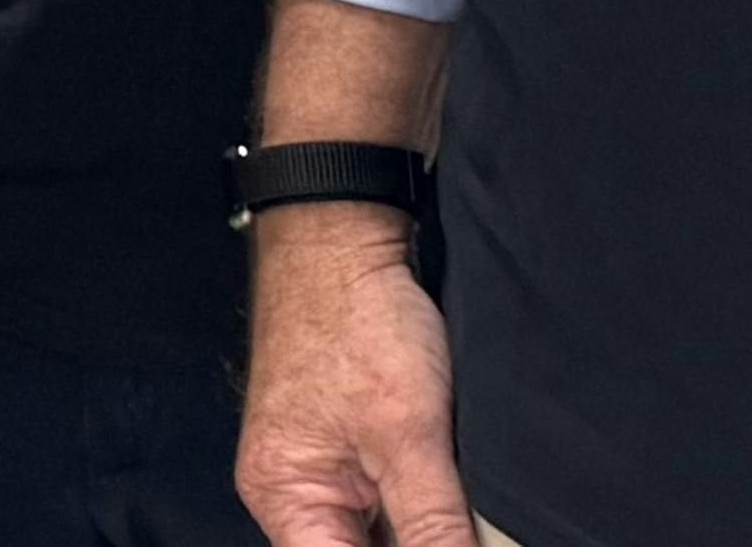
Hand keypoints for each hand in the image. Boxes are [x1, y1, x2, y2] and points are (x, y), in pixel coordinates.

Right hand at [236, 206, 472, 546]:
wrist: (344, 235)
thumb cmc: (352, 316)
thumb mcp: (408, 434)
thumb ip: (432, 524)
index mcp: (286, 497)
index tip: (451, 543)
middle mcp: (294, 490)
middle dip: (421, 542)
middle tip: (465, 524)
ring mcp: (323, 466)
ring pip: (382, 531)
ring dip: (426, 526)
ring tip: (457, 499)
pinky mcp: (352, 443)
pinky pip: (390, 499)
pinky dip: (427, 501)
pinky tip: (457, 493)